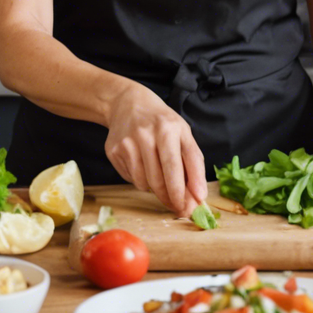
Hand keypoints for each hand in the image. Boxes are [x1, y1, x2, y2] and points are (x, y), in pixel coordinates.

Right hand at [103, 85, 206, 216]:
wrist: (128, 104)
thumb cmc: (162, 123)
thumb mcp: (183, 134)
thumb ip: (193, 164)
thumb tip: (198, 196)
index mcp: (168, 128)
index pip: (176, 165)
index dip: (184, 189)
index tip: (193, 206)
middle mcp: (146, 134)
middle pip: (160, 179)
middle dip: (172, 198)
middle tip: (180, 208)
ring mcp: (127, 143)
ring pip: (145, 184)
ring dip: (156, 190)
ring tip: (161, 178)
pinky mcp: (114, 151)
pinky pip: (131, 179)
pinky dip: (142, 181)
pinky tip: (144, 167)